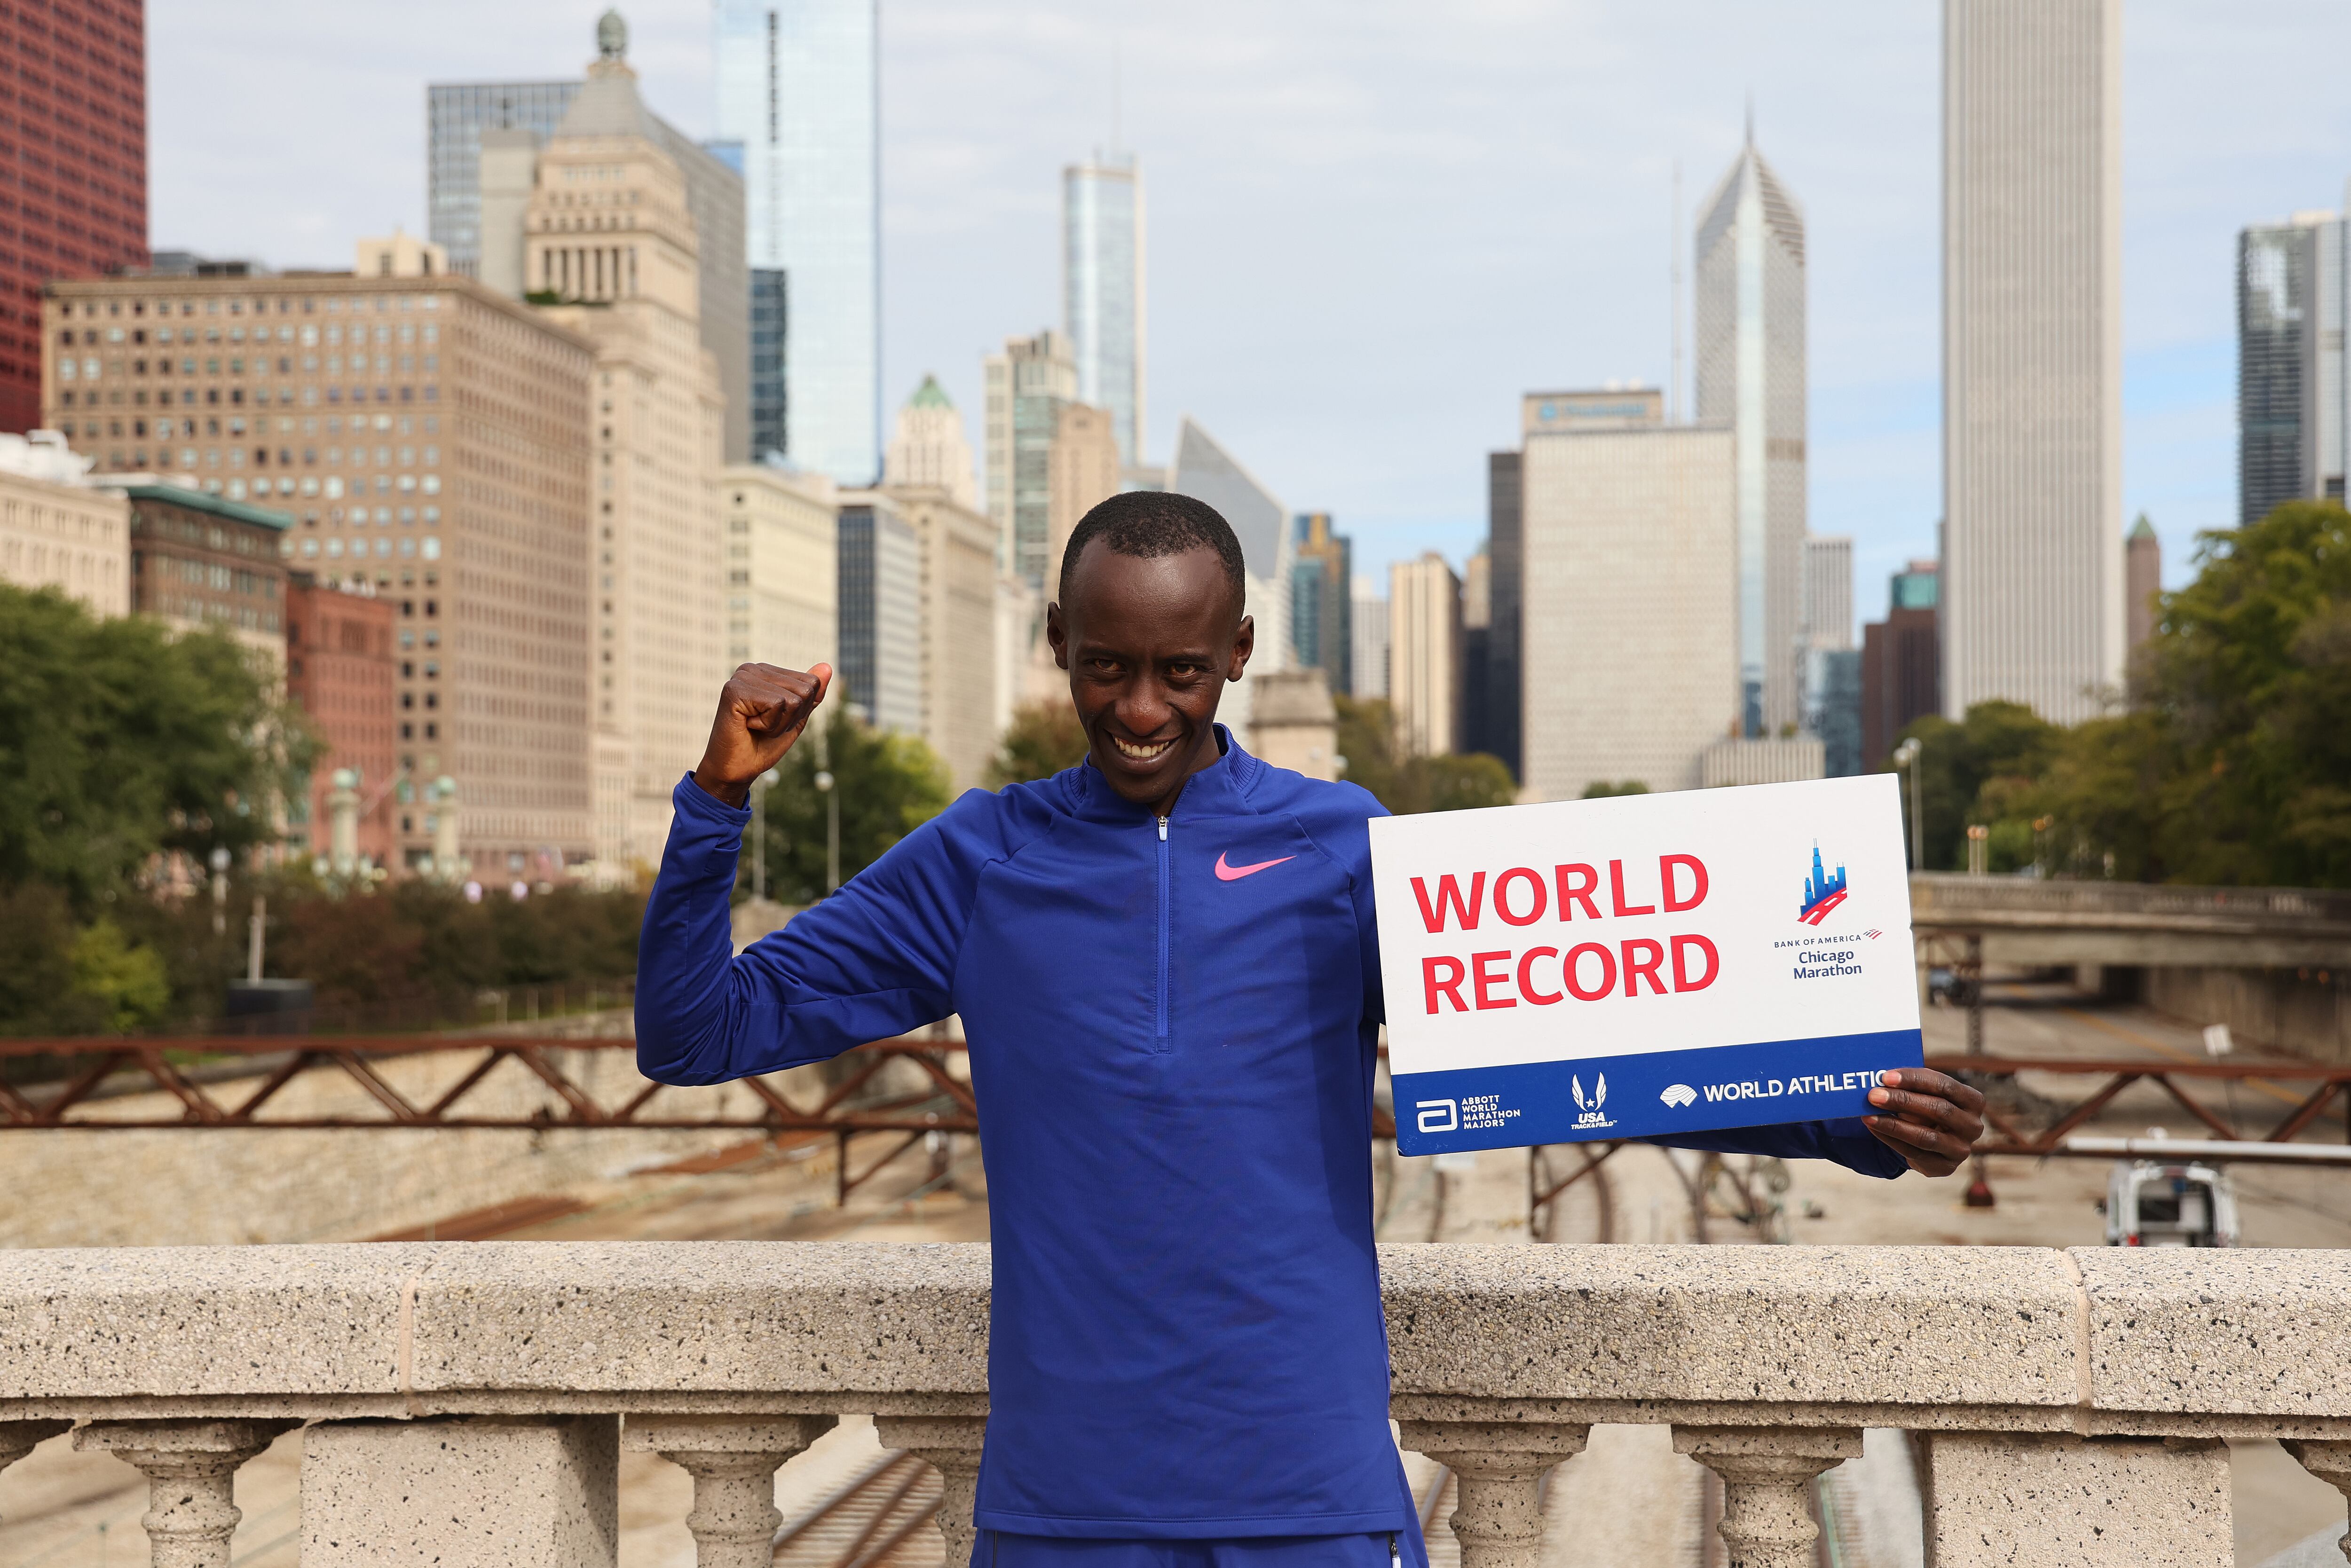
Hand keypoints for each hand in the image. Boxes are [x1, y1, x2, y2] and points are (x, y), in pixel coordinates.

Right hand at [692, 662, 831, 807]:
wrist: (736, 770)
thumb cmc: (762, 745)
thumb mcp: (795, 718)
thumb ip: (812, 694)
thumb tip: (827, 667)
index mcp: (766, 671)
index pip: (812, 683)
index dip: (801, 710)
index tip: (775, 720)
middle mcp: (752, 669)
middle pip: (805, 690)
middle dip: (791, 717)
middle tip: (764, 726)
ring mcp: (742, 677)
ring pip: (793, 699)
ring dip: (779, 723)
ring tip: (755, 726)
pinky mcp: (735, 690)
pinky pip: (777, 705)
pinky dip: (769, 724)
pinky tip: (748, 726)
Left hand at [1862, 1067, 1985, 1176]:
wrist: (1932, 1138)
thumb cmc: (1928, 1106)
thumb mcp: (1927, 1093)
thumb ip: (1912, 1084)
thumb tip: (1880, 1076)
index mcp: (1973, 1101)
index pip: (1945, 1085)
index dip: (1915, 1080)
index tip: (1886, 1077)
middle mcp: (1973, 1126)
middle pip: (1938, 1110)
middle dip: (1902, 1101)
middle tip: (1873, 1095)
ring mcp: (1961, 1149)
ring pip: (1925, 1136)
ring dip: (1893, 1125)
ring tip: (1868, 1115)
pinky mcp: (1945, 1167)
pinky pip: (1914, 1153)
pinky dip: (1890, 1139)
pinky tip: (1873, 1128)